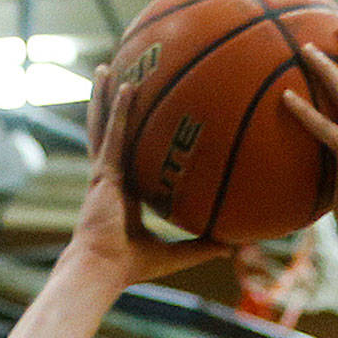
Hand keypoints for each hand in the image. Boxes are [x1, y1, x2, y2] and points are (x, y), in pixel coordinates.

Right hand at [69, 70, 225, 287]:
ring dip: (105, 96)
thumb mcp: (174, 255)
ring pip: (103, 126)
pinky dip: (119, 111)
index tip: (140, 120)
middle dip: (109, 107)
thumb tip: (234, 246)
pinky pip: (114, 134)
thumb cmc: (132, 267)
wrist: (104, 269)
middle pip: (109, 134)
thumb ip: (201, 247)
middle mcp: (112, 178)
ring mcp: (104, 172)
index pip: (129, 158)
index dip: (130, 138)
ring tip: (106, 68)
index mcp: (125, 193)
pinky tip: (126, 86)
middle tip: (116, 78)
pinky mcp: (103, 173)